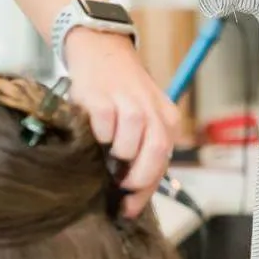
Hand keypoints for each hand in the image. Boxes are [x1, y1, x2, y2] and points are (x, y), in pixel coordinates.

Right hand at [63, 29, 180, 217]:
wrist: (101, 50)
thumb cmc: (120, 91)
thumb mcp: (142, 114)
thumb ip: (142, 145)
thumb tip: (131, 191)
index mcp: (165, 117)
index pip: (164, 158)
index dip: (148, 188)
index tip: (130, 208)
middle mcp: (151, 109)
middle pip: (155, 151)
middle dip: (138, 178)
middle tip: (121, 188)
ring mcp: (127, 102)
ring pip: (130, 142)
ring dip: (118, 156)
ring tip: (106, 158)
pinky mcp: (100, 96)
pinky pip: (104, 126)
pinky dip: (99, 136)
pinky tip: (94, 136)